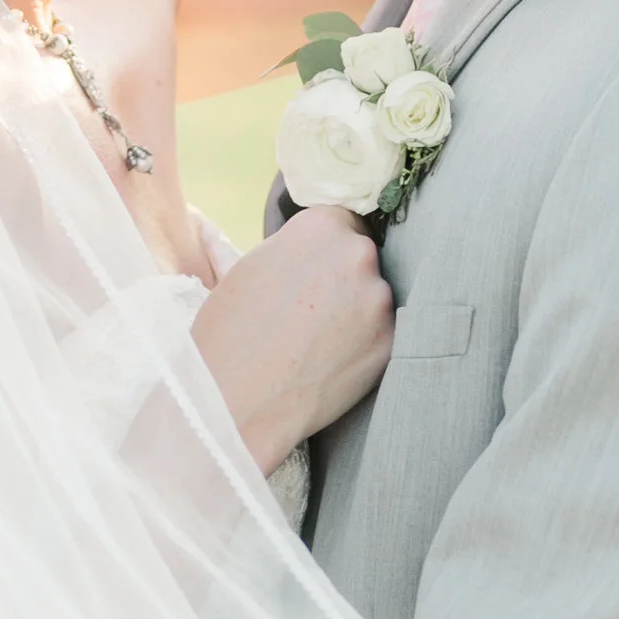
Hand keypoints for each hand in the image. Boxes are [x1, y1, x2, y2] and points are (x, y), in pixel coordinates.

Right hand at [192, 208, 392, 473]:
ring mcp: (378, 298)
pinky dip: (363, 343)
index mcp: (319, 226)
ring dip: (356, 311)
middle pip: (361, 255)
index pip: (341, 220)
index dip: (326, 247)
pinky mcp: (389, 340)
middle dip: (344, 276)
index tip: (314, 268)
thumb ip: (294, 248)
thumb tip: (311, 248)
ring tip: (319, 340)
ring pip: (373, 295)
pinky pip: (381, 333)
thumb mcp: (251, 267)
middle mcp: (356, 253)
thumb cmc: (229, 333)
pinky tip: (332, 360)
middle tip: (313, 308)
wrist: (236, 398)